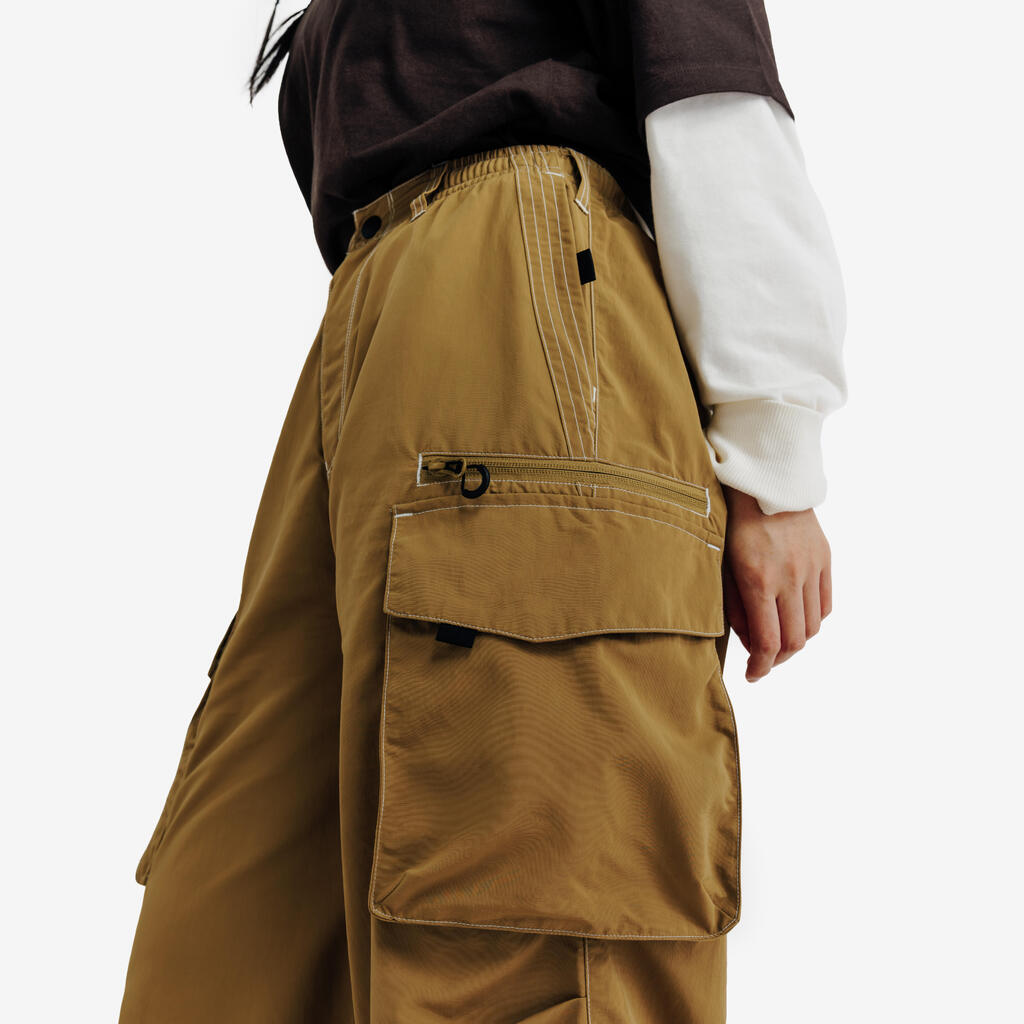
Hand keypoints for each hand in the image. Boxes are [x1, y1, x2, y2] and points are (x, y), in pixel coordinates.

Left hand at [720, 485, 832, 681]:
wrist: (764, 482)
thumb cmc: (732, 524)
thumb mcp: (723, 567)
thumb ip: (735, 608)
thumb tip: (750, 643)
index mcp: (758, 581)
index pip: (768, 643)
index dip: (760, 667)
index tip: (752, 675)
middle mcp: (789, 578)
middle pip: (794, 641)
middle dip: (777, 660)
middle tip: (763, 661)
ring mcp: (811, 568)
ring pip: (813, 627)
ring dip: (796, 642)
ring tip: (779, 640)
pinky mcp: (825, 558)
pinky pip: (825, 604)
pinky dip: (812, 619)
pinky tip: (795, 617)